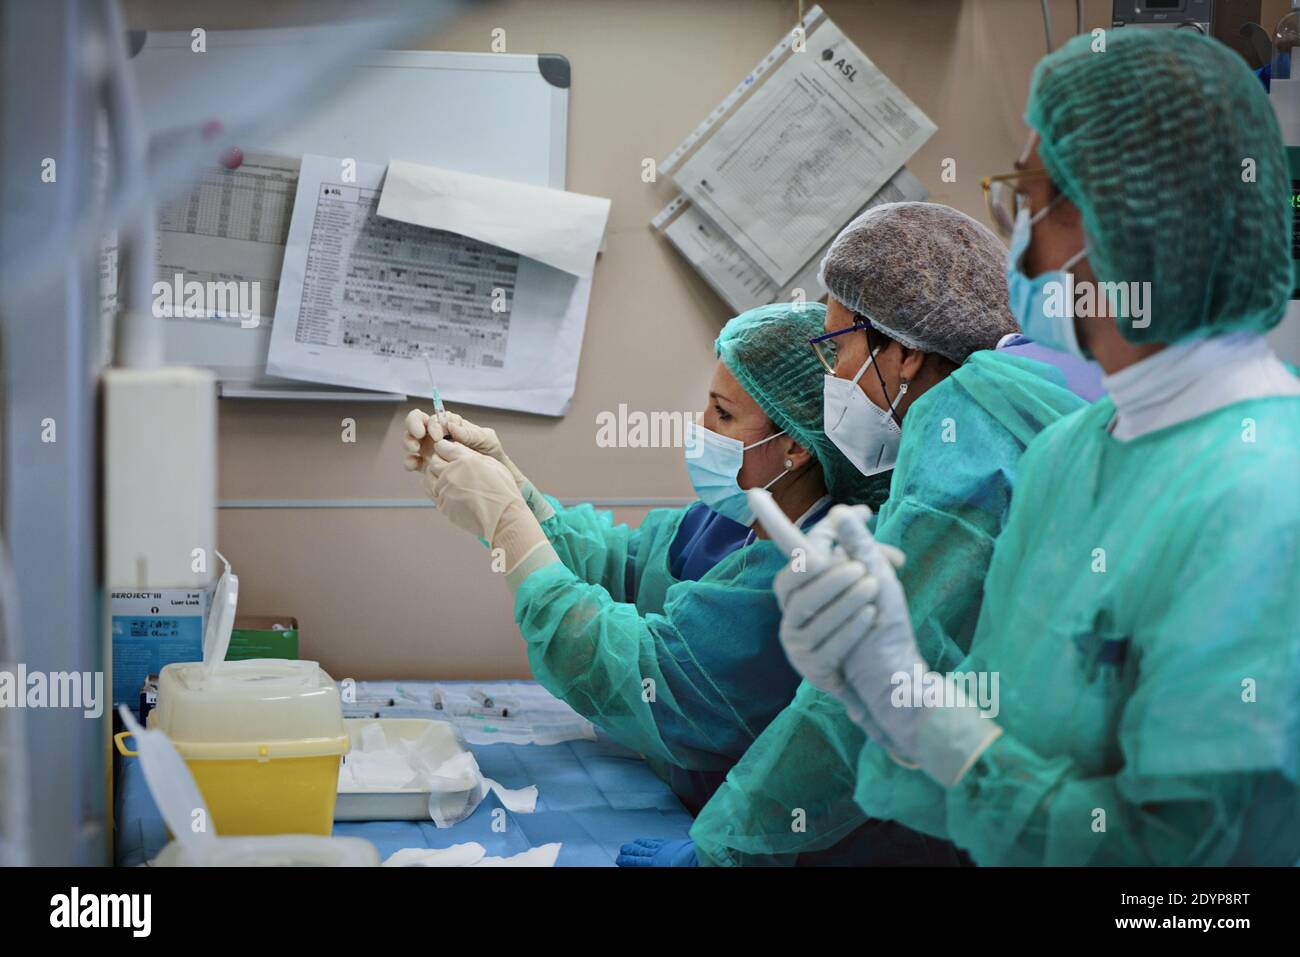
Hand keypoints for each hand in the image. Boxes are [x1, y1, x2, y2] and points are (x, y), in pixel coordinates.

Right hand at [403, 409, 526, 489]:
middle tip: (418, 436)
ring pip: (411, 439)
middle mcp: (438, 434)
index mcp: (451, 425)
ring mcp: (430, 449)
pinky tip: (413, 466)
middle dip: (413, 426)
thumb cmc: (491, 454)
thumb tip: (453, 427)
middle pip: (417, 422)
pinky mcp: (426, 465)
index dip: (433, 423)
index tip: (438, 436)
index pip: (436, 417)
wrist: (491, 478)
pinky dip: (409, 461)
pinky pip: (412, 461)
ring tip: (414, 450)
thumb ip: (471, 433)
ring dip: (408, 442)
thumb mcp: (487, 440)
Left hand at [425, 440, 550, 574]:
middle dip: (439, 461)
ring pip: (429, 477)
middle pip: (433, 462)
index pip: (443, 447)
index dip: (445, 448)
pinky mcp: (443, 506)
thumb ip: (470, 453)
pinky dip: (437, 489)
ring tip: (449, 479)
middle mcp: (451, 474)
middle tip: (450, 465)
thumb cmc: (502, 489)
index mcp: (464, 460)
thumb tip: (455, 446)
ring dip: (435, 475)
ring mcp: (445, 491)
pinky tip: (449, 490)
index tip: (450, 452)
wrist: (504, 518)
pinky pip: (432, 493)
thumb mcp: (491, 463)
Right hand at [616, 838, 697, 866]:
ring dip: (637, 844)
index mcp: (653, 864)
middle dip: (628, 851)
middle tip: (621, 850)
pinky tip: (649, 840)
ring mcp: (664, 847)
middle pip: (638, 851)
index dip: (626, 860)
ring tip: (631, 843)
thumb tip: (644, 862)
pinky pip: (657, 840)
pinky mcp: (673, 842)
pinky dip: (650, 840)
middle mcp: (656, 854)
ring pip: (647, 844)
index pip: (635, 861)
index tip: (618, 859)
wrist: (698, 857)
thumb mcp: (661, 869)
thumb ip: (650, 866)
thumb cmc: (684, 867)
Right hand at [774, 505, 920, 758]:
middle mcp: (791, 611)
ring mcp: (796, 641)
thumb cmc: (875, 621)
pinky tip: (870, 617)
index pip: (791, 548)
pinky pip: (825, 643)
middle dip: (825, 573)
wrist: (885, 676)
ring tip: (871, 587)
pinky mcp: (810, 667)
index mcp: (801, 586)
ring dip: (842, 598)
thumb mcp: (872, 581)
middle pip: (794, 582)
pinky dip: (848, 627)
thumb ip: (861, 548)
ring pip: (810, 612)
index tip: (767, 495)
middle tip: (860, 567)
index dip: (782, 522)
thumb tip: (849, 511)